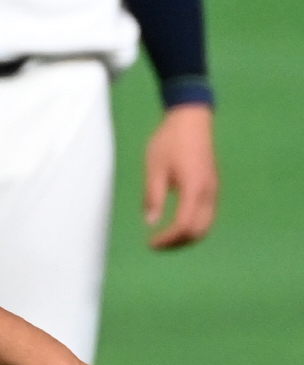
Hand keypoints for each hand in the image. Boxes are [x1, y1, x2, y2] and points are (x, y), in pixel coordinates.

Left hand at [144, 102, 217, 248]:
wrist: (191, 118)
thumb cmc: (169, 140)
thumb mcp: (154, 167)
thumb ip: (153, 196)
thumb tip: (150, 222)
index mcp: (194, 188)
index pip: (184, 226)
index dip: (168, 239)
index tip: (151, 244)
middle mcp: (209, 193)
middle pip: (199, 231)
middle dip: (178, 243)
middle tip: (157, 245)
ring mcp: (213, 190)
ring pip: (205, 225)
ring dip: (186, 237)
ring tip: (165, 238)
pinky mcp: (212, 186)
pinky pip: (206, 215)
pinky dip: (193, 226)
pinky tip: (176, 224)